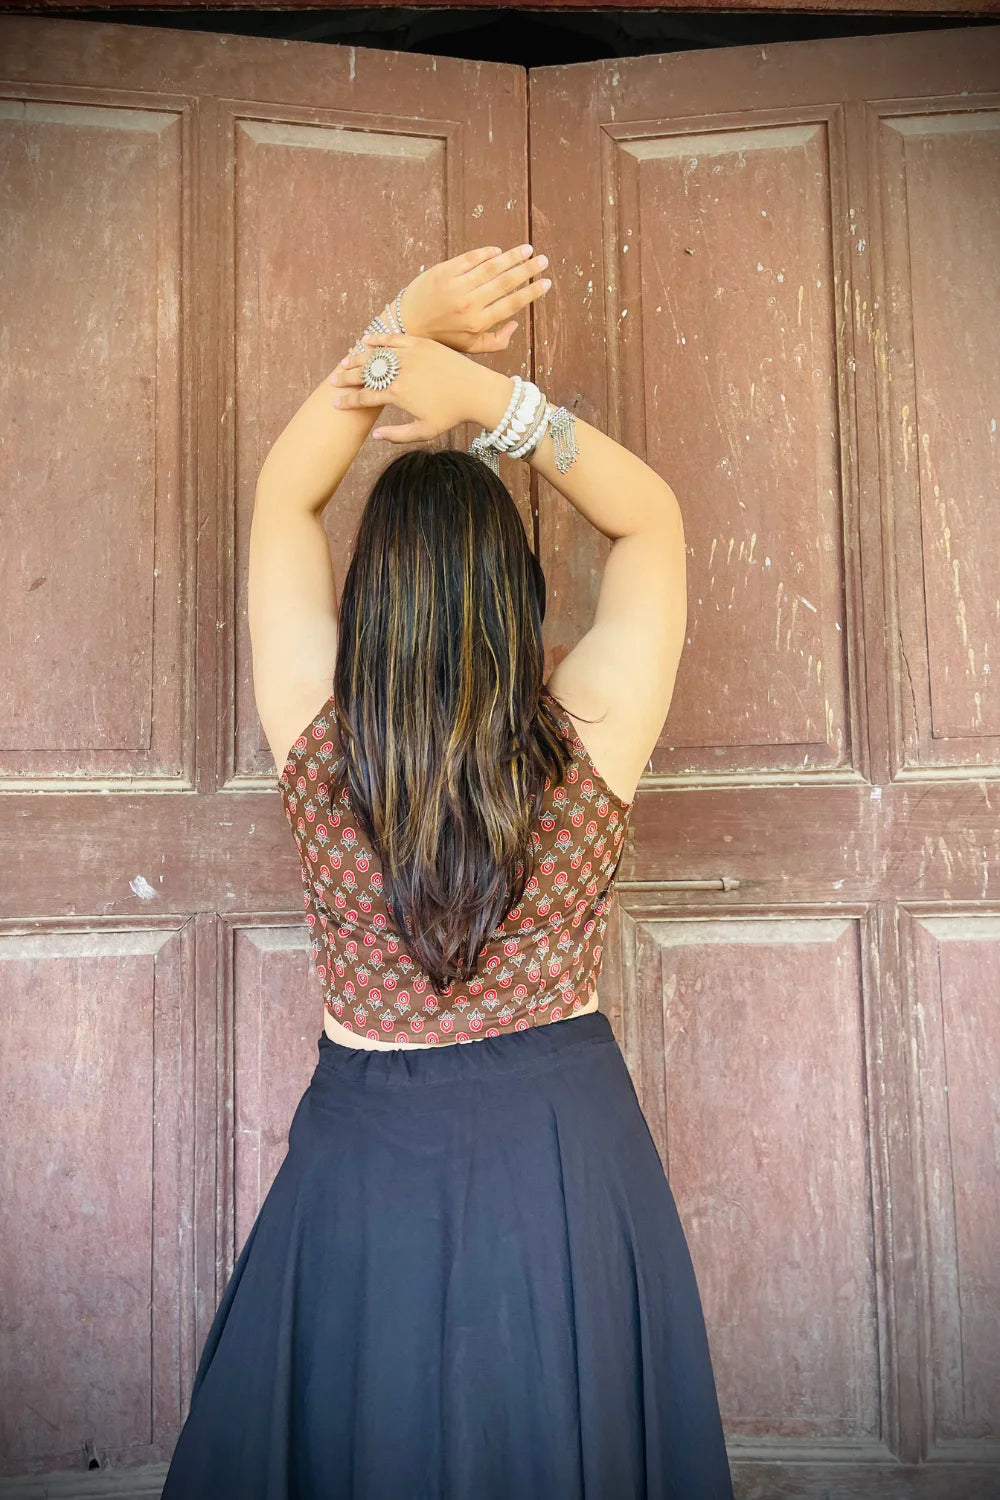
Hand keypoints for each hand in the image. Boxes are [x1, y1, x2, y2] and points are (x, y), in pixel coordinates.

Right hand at [328, 331, 508, 444]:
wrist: (476, 391)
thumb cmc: (451, 415)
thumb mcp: (424, 431)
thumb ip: (397, 435)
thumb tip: (375, 436)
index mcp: (398, 394)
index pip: (365, 396)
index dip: (348, 401)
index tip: (335, 404)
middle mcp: (401, 372)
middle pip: (365, 373)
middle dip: (346, 378)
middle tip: (332, 382)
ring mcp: (410, 354)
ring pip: (376, 354)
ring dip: (358, 358)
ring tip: (345, 363)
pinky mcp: (421, 343)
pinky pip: (394, 338)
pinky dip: (378, 339)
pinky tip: (366, 341)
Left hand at [398, 244, 550, 353]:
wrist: (406, 324)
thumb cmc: (441, 339)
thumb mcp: (470, 348)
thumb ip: (496, 341)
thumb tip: (516, 324)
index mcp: (478, 323)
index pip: (512, 303)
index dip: (531, 292)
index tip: (546, 283)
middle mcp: (469, 303)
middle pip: (505, 282)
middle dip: (527, 269)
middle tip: (543, 260)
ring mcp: (456, 285)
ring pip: (490, 266)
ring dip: (512, 256)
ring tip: (527, 249)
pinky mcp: (443, 271)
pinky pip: (470, 258)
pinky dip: (486, 253)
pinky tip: (498, 251)